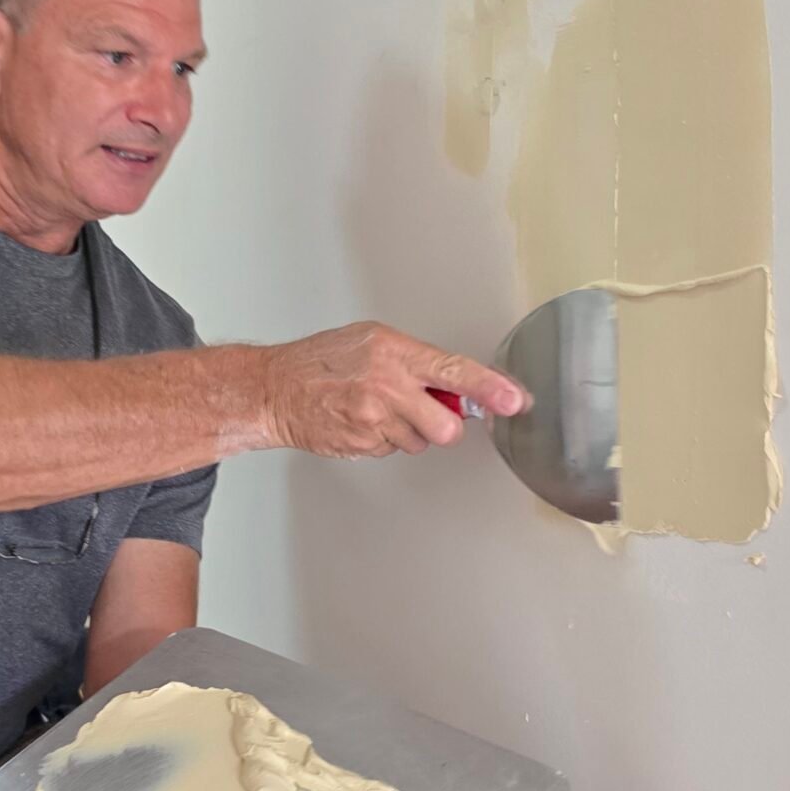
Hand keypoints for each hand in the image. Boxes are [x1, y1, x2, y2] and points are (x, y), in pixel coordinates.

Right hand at [263, 322, 529, 458]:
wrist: (275, 390)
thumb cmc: (321, 361)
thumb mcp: (372, 341)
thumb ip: (416, 361)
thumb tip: (457, 385)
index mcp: (395, 353)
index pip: (455, 372)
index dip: (490, 389)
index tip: (514, 400)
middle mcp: (388, 387)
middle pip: (445, 427)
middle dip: (441, 425)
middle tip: (422, 411)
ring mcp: (374, 420)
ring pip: (419, 442)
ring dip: (407, 431)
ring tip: (376, 409)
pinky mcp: (363, 445)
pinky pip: (392, 450)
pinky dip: (383, 439)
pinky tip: (361, 421)